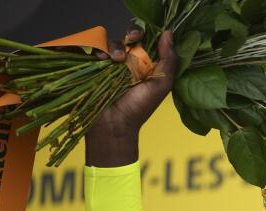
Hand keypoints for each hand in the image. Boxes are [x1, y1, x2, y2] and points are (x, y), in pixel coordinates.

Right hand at [85, 28, 177, 166]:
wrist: (114, 122)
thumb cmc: (140, 107)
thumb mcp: (161, 84)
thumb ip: (169, 59)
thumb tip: (168, 33)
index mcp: (149, 65)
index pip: (149, 41)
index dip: (148, 34)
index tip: (146, 35)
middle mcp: (132, 62)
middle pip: (130, 37)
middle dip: (131, 34)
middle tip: (131, 39)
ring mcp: (113, 64)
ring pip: (113, 42)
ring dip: (115, 46)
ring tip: (116, 60)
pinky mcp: (97, 66)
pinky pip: (97, 50)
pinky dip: (100, 51)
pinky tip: (103, 60)